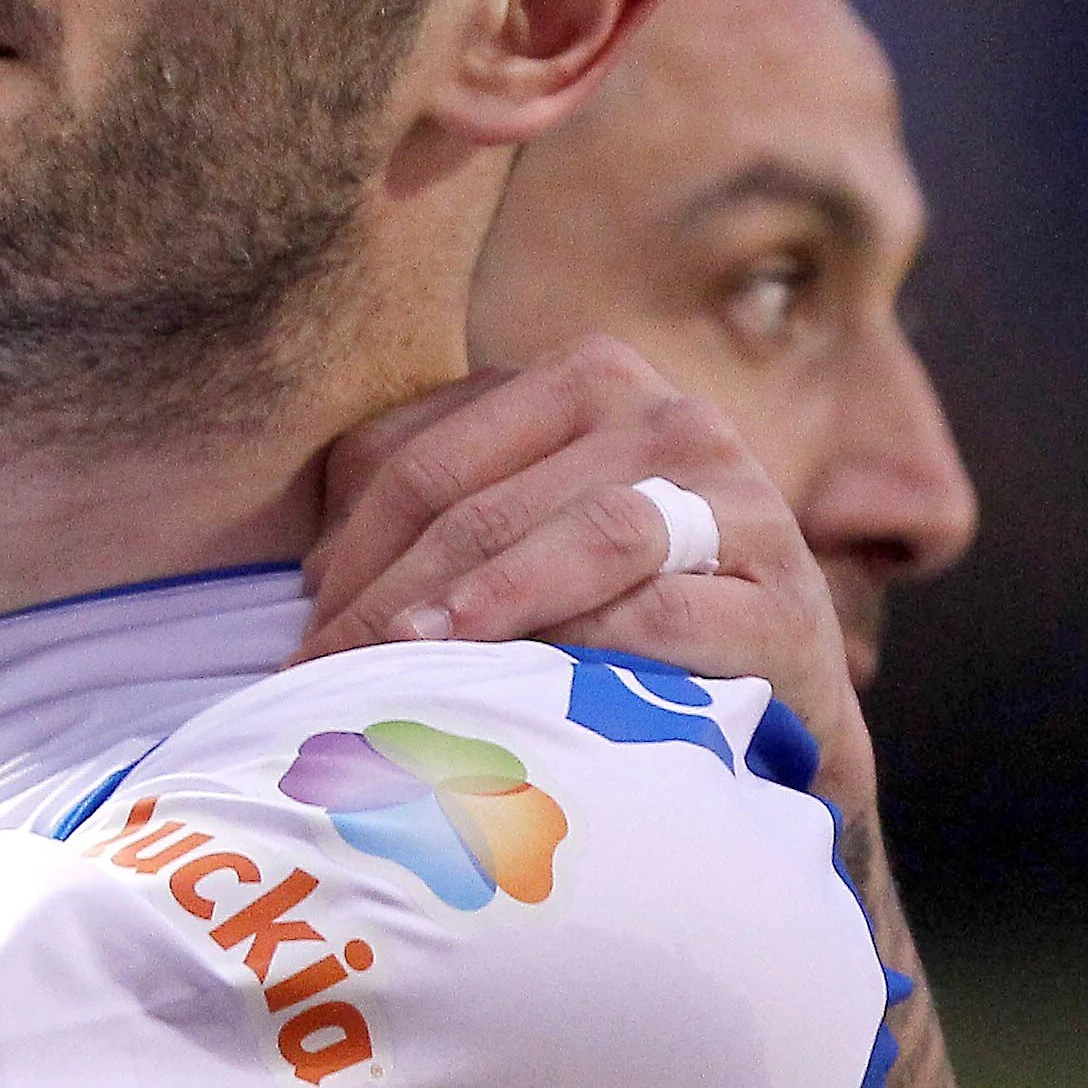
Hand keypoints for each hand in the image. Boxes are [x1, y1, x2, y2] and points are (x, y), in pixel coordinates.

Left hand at [295, 339, 873, 821]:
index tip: (304, 619)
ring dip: (482, 601)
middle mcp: (672, 417)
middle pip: (491, 501)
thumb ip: (440, 514)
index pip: (433, 453)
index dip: (353, 539)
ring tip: (405, 657)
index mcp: (591, 379)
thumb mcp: (531, 536)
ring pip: (583, 535)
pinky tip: (523, 684)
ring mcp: (739, 503)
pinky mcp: (783, 599)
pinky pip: (665, 609)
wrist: (780, 708)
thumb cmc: (626, 614)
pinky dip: (585, 641)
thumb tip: (314, 572)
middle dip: (391, 590)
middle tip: (324, 669)